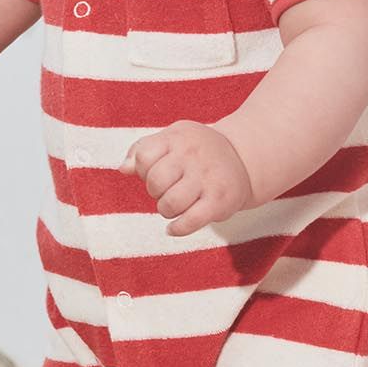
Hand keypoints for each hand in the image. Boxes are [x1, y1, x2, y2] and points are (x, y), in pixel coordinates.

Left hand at [117, 120, 254, 236]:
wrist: (243, 159)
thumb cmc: (198, 151)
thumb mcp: (172, 139)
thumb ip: (143, 150)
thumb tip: (123, 168)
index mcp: (178, 137)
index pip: (143, 156)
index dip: (143, 170)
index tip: (156, 172)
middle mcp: (193, 155)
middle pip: (155, 182)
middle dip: (155, 192)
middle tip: (167, 190)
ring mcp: (207, 178)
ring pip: (169, 204)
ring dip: (166, 210)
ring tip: (175, 205)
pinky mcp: (219, 202)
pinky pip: (189, 222)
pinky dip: (177, 229)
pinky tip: (175, 227)